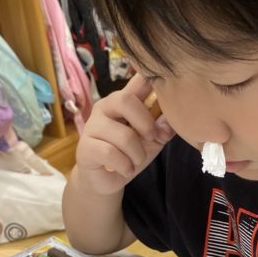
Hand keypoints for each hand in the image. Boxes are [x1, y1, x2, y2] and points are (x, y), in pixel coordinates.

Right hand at [74, 73, 173, 195]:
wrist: (105, 181)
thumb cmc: (128, 155)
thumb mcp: (151, 141)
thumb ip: (162, 128)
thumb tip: (172, 119)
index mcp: (124, 101)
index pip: (136, 80)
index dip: (149, 76)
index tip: (163, 80)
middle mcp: (105, 107)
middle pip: (124, 100)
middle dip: (146, 123)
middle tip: (151, 139)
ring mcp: (93, 126)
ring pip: (124, 135)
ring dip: (137, 154)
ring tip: (135, 161)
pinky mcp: (85, 147)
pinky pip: (111, 153)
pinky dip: (125, 166)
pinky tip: (125, 169)